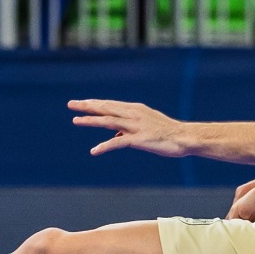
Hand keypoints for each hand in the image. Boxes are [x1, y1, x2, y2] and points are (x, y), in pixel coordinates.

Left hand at [70, 98, 196, 157]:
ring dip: (91, 120)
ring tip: (75, 121)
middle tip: (71, 103)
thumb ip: (129, 128)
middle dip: (87, 106)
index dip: (94, 103)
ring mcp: (135, 126)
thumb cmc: (166, 133)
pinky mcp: (138, 140)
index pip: (110, 104)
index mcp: (135, 109)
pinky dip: (104, 146)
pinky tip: (94, 151)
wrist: (183, 137)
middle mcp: (133, 114)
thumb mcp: (146, 126)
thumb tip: (116, 135)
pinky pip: (117, 142)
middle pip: (106, 108)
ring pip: (108, 121)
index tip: (81, 102)